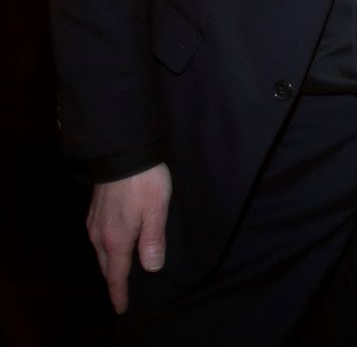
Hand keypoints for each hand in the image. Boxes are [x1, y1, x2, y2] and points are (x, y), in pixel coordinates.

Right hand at [88, 163, 170, 312]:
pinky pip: (98, 241)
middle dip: (114, 281)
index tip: (121, 308)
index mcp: (116, 239)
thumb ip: (153, 240)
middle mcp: (99, 236)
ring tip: (120, 274)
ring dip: (110, 266)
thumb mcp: (157, 210)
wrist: (121, 154)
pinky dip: (107, 251)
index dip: (119, 292)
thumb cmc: (144, 182)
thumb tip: (151, 267)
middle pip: (106, 266)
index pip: (117, 274)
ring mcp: (94, 223)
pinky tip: (115, 247)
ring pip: (101, 253)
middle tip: (122, 293)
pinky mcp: (93, 213)